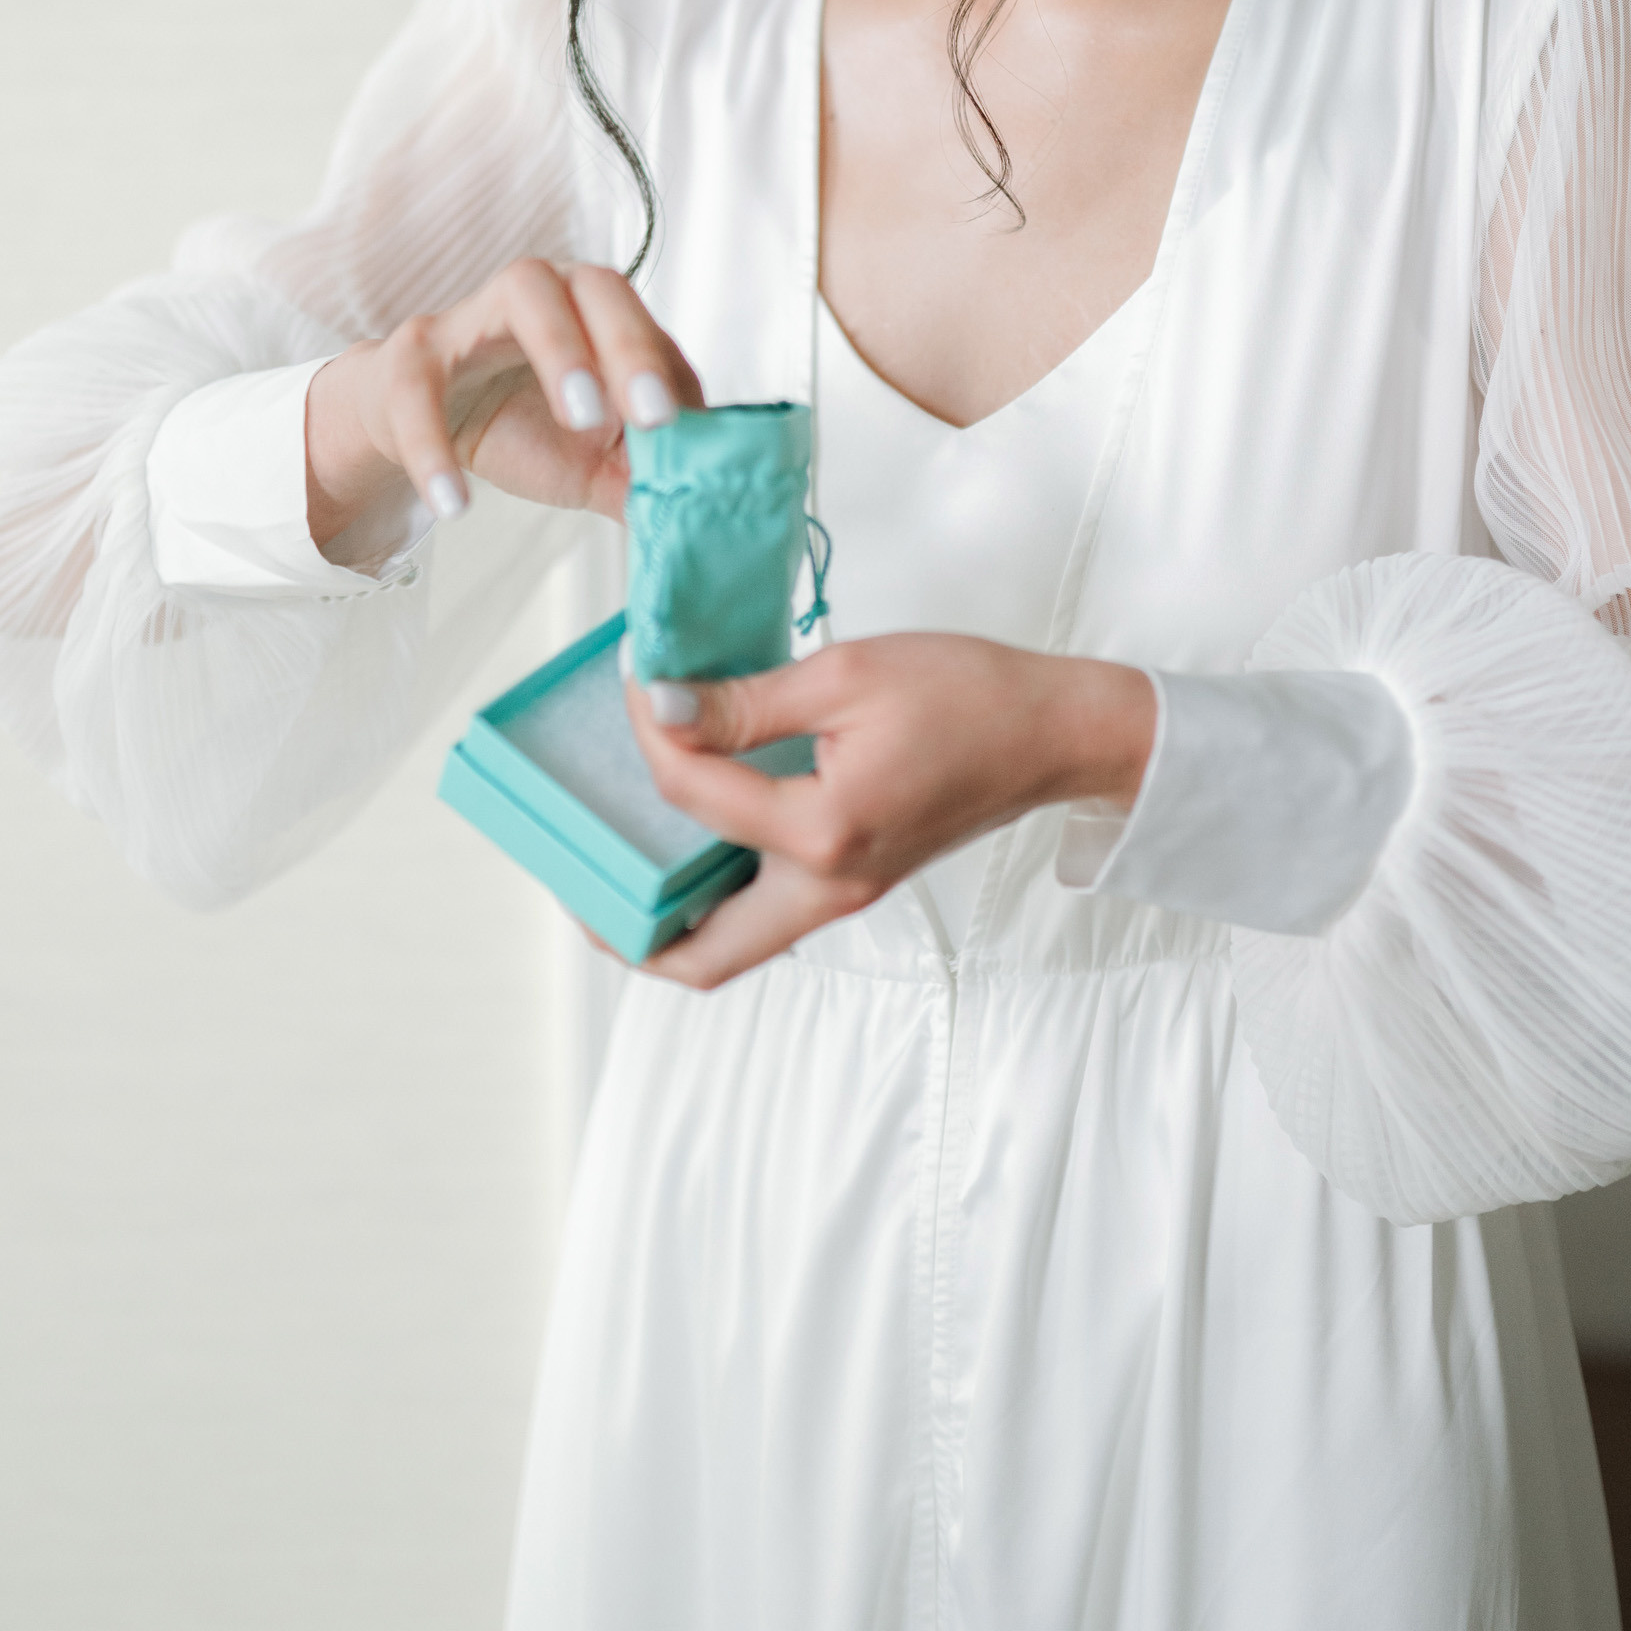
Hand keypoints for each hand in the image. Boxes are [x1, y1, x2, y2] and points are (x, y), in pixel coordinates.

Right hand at [304, 260, 700, 544]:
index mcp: (591, 311)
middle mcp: (540, 292)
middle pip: (590, 285)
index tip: (680, 423)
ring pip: (520, 296)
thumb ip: (648, 478)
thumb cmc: (521, 427)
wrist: (416, 429)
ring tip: (580, 422)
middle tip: (650, 414)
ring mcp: (472, 317)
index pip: (638, 316)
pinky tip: (456, 507)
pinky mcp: (410, 359)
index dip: (662, 361)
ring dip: (559, 349)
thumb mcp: (594, 460)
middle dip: (627, 342)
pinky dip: (434, 449)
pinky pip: (419, 391)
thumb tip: (710, 514)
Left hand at [622, 634, 1156, 987]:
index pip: (692, 794)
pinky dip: (717, 885)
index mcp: (823, 834)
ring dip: (670, 913)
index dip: (649, 733)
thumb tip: (660, 708)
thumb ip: (746, 700)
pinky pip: (765, 909)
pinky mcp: (854, 882)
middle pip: (701, 956)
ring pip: (732, 942)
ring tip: (622, 851)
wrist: (1053, 730)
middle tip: (576, 872)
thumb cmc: (967, 693)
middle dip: (626, 928)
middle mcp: (828, 888)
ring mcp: (843, 896)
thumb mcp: (847, 673)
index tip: (637, 681)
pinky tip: (695, 823)